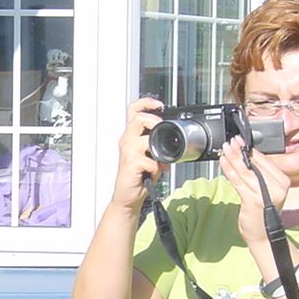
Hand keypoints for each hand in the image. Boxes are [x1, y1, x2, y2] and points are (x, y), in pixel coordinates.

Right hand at [110, 97, 166, 212]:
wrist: (128, 196)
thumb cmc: (138, 177)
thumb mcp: (149, 157)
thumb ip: (156, 146)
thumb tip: (172, 144)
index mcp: (131, 136)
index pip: (133, 111)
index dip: (145, 103)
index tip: (158, 104)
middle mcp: (127, 141)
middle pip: (139, 118)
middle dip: (154, 123)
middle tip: (162, 133)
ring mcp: (127, 151)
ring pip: (147, 140)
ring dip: (158, 152)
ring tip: (159, 163)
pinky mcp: (131, 162)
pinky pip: (151, 161)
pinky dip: (156, 169)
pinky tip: (152, 174)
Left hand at [219, 137, 290, 253]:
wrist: (264, 236)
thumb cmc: (263, 213)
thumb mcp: (267, 191)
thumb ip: (260, 175)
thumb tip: (246, 156)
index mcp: (283, 182)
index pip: (265, 161)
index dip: (251, 150)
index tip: (241, 141)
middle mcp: (277, 188)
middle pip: (254, 165)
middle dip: (240, 152)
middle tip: (231, 142)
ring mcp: (265, 195)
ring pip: (245, 172)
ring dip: (233, 159)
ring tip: (225, 150)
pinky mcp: (253, 202)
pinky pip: (238, 182)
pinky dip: (229, 171)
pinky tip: (224, 163)